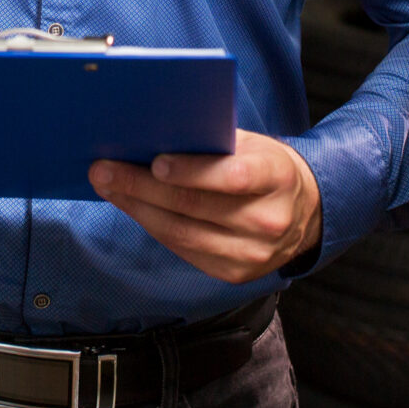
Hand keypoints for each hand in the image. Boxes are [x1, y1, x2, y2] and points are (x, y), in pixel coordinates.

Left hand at [89, 132, 322, 283]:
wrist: (304, 212)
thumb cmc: (267, 168)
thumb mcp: (253, 145)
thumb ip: (214, 142)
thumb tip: (153, 134)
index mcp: (277, 178)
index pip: (232, 176)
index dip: (191, 171)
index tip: (154, 162)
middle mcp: (268, 220)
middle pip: (194, 206)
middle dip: (141, 186)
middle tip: (104, 170)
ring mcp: (252, 253)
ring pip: (181, 233)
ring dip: (137, 208)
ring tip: (108, 187)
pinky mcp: (234, 273)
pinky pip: (183, 250)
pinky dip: (153, 226)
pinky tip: (133, 208)